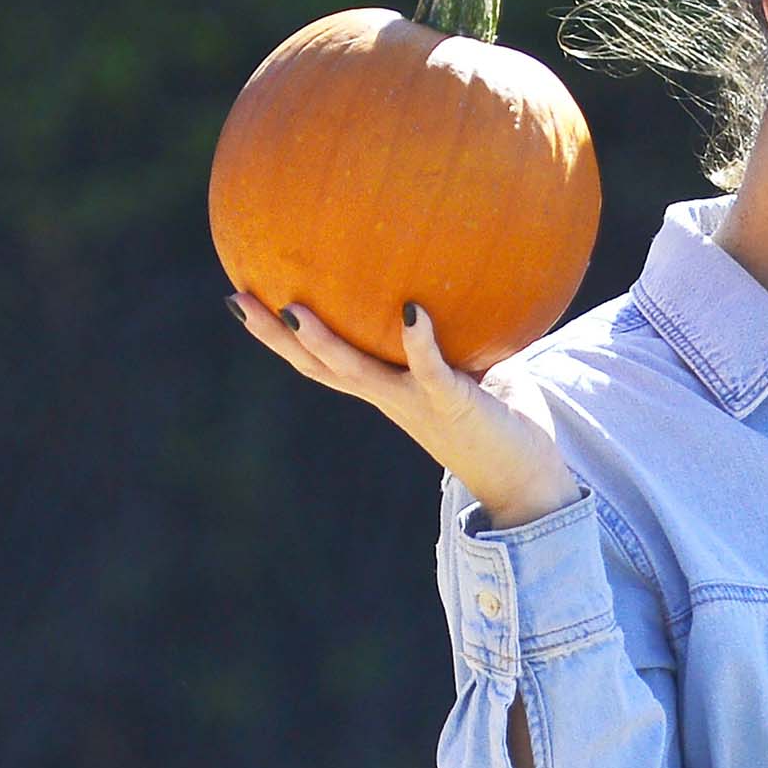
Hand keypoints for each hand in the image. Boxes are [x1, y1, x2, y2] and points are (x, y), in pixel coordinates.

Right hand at [225, 289, 581, 527]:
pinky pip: (431, 370)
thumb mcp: (473, 371)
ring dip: (323, 343)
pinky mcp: (453, 404)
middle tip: (235, 298)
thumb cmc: (505, 424)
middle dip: (274, 336)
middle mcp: (392, 398)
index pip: (324, 361)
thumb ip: (456, 335)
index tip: (245, 300)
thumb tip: (445, 281)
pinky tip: (412, 310)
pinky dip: (420, 341)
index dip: (282, 336)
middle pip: (318, 365)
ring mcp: (417, 404)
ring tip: (292, 310)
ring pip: (356, 373)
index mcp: (388, 390)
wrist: (532, 485)